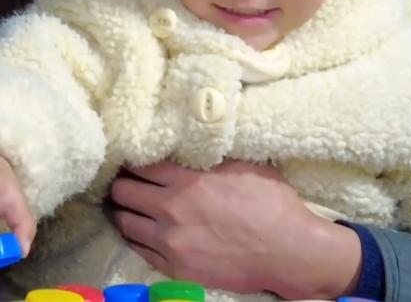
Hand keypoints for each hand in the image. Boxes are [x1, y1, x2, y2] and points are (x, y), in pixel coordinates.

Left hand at [109, 160, 361, 298]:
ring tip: (128, 206)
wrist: (288, 252)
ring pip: (124, 221)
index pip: (138, 165)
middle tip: (125, 181)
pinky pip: (139, 248)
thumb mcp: (242, 165)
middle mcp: (171, 209)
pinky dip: (136, 237)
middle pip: (122, 191)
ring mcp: (170, 240)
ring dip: (124, 211)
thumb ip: (207, 157)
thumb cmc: (272, 204)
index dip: (132, 160)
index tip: (132, 159)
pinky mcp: (174, 267)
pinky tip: (141, 229)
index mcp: (187, 180)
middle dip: (121, 183)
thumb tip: (187, 142)